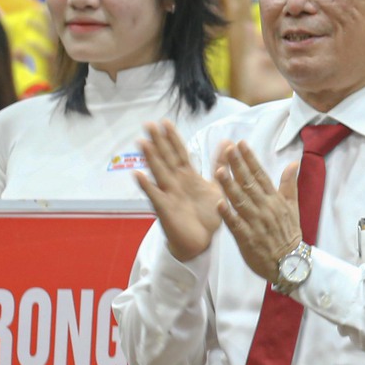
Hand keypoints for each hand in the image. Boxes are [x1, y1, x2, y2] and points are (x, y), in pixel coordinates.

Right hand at [134, 121, 223, 261]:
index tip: (165, 122)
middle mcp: (176, 183)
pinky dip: (147, 186)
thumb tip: (226, 142)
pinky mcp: (166, 209)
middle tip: (148, 124)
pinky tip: (138, 175)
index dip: (172, 138)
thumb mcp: (217, 185)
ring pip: (159, 173)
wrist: (202, 242)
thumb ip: (219, 164)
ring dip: (150, 158)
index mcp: (188, 177)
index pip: (179, 153)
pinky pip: (155, 196)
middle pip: (166, 159)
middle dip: (158, 142)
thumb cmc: (207, 215)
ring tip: (142, 142)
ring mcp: (169, 195)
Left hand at [214, 141, 302, 283]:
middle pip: (249, 184)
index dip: (250, 159)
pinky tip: (219, 204)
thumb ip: (289, 184)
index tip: (241, 144)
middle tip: (227, 150)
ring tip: (219, 171)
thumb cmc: (289, 234)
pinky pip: (236, 225)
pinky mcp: (247, 239)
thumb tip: (293, 163)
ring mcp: (256, 223)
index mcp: (275, 200)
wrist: (291, 263)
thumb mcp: (293, 207)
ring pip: (241, 202)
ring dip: (229, 186)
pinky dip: (228, 215)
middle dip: (237, 166)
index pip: (261, 175)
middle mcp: (265, 208)